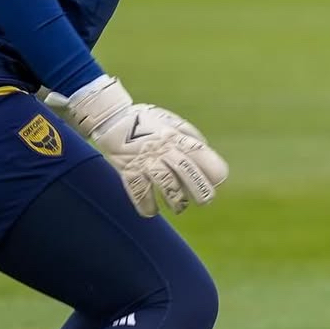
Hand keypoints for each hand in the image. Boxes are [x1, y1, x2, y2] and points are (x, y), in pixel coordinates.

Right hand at [48, 76, 228, 216]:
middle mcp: (164, 149)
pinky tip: (152, 211)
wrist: (113, 118)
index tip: (216, 181)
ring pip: (166, 185)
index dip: (214, 171)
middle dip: (200, 191)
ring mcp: (146, 160)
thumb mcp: (173, 122)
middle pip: (187, 172)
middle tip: (204, 202)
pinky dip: (147, 206)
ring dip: (176, 201)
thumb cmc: (147, 122)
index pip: (203, 155)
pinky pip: (140, 192)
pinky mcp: (128, 170)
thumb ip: (191, 139)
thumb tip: (208, 158)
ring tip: (178, 207)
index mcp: (178, 137)